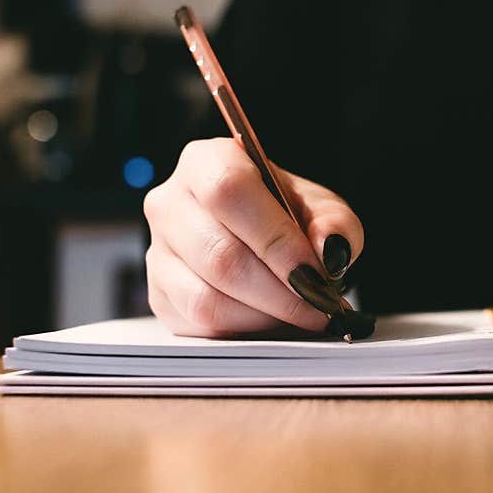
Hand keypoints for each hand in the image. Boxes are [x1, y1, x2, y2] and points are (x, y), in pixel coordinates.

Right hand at [143, 138, 362, 336]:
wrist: (262, 238)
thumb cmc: (289, 216)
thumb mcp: (323, 210)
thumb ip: (335, 224)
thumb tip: (328, 249)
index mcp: (207, 162)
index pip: (229, 193)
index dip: (275, 240)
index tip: (316, 274)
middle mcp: (170, 203)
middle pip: (220, 256)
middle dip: (281, 293)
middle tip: (320, 307)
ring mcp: (158, 251)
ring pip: (206, 298)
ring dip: (265, 316)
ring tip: (301, 314)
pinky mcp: (159, 294)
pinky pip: (199, 323)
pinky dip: (244, 329)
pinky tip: (271, 319)